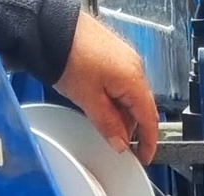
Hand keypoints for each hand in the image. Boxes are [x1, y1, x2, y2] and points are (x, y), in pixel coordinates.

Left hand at [57, 10, 159, 162]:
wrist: (53, 30)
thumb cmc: (70, 57)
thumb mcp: (88, 100)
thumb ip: (107, 124)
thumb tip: (120, 143)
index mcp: (133, 79)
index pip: (150, 118)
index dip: (148, 141)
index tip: (144, 156)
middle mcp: (134, 67)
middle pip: (139, 108)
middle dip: (129, 128)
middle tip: (114, 144)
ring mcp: (124, 59)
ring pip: (128, 96)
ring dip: (118, 113)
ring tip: (99, 122)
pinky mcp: (113, 56)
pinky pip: (120, 84)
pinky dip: (113, 99)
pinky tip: (97, 104)